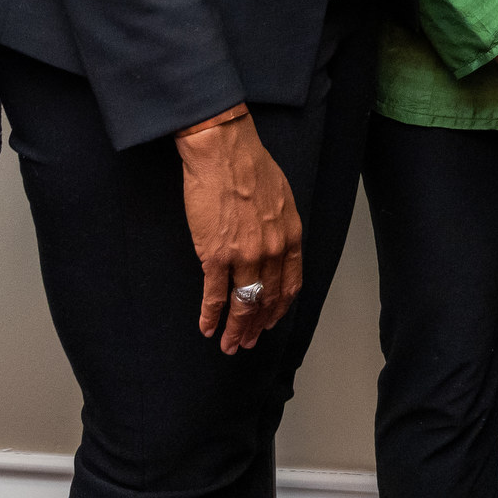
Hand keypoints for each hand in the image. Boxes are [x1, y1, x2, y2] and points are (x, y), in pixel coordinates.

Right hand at [175, 107, 302, 353]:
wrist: (224, 152)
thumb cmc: (251, 167)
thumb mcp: (282, 198)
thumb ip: (281, 228)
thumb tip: (277, 247)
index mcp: (290, 236)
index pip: (289, 285)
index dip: (279, 308)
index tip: (271, 320)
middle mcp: (271, 252)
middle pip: (267, 300)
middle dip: (257, 326)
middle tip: (249, 342)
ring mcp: (244, 256)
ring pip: (243, 305)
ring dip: (236, 330)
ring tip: (230, 345)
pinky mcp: (215, 256)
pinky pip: (214, 295)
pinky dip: (210, 316)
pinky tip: (207, 328)